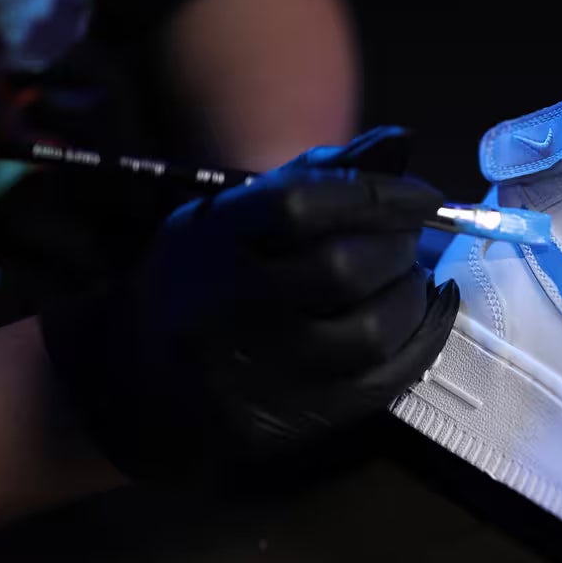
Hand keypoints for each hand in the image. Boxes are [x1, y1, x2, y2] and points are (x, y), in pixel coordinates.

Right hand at [41, 128, 458, 481]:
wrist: (138, 383)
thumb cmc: (200, 281)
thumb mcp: (231, 217)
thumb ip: (314, 177)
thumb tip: (398, 144)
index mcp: (212, 242)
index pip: (303, 206)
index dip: (378, 195)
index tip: (423, 197)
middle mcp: (231, 307)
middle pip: (343, 269)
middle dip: (398, 247)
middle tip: (409, 240)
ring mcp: (262, 371)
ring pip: (371, 330)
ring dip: (411, 297)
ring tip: (409, 279)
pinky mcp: (292, 418)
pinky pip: (380, 382)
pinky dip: (419, 344)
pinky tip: (423, 319)